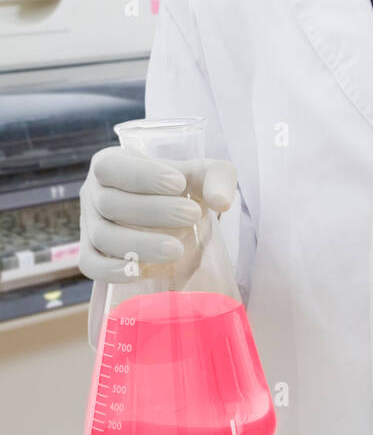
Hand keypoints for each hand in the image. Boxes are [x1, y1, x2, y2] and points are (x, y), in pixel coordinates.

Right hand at [79, 147, 236, 346]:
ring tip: (177, 249)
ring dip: (139, 244)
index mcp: (111, 163)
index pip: (112, 167)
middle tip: (191, 216)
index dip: (142, 176)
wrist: (167, 211)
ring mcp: (88, 224)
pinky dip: (110, 270)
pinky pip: (90, 264)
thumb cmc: (180, 186)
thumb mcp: (202, 173)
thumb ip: (217, 179)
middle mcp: (92, 192)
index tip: (179, 184)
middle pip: (110, 203)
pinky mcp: (89, 253)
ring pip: (102, 236)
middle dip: (152, 211)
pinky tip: (140, 271)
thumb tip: (221, 202)